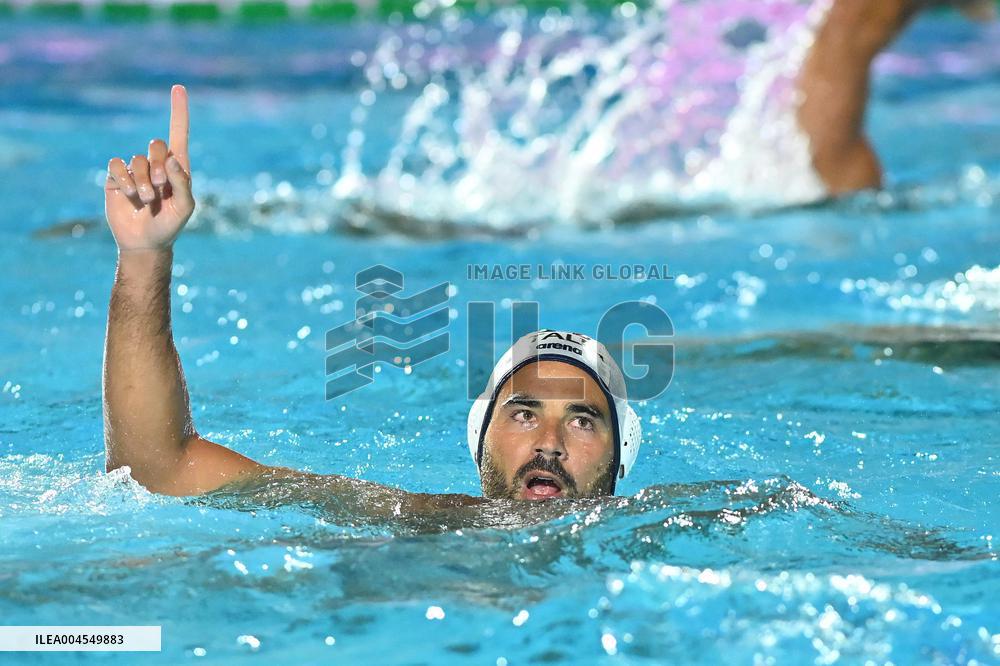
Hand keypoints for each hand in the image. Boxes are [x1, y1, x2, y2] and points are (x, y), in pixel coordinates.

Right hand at [105, 84, 194, 252]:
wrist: (145, 242)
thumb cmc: (170, 225)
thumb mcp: (185, 208)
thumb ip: (183, 183)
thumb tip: (172, 159)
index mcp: (178, 167)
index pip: (179, 133)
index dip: (179, 111)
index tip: (178, 87)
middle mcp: (156, 164)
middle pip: (157, 145)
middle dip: (158, 167)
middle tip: (159, 188)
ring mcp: (135, 169)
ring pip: (136, 160)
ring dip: (142, 182)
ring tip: (146, 200)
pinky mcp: (116, 177)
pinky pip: (116, 166)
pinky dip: (124, 180)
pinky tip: (128, 196)